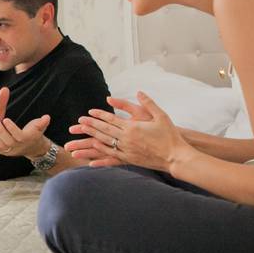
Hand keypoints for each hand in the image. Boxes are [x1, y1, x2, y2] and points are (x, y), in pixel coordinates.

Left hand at [0, 114, 50, 157]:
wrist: (33, 147)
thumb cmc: (35, 133)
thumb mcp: (40, 127)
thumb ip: (42, 122)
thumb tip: (47, 117)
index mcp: (26, 139)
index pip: (18, 135)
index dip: (11, 128)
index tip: (5, 118)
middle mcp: (18, 147)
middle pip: (7, 141)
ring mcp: (10, 151)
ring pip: (0, 145)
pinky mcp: (4, 152)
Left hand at [66, 92, 187, 170]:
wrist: (176, 156)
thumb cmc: (170, 135)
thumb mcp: (160, 115)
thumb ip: (147, 102)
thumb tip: (138, 91)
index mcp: (132, 128)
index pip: (111, 120)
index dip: (99, 116)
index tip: (88, 113)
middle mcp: (127, 140)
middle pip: (104, 131)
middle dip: (90, 127)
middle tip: (77, 124)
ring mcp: (127, 151)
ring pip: (105, 145)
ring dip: (91, 141)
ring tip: (80, 138)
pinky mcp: (130, 160)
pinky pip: (112, 158)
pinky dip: (101, 156)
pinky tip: (92, 157)